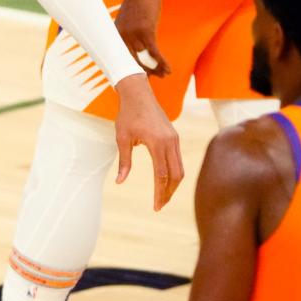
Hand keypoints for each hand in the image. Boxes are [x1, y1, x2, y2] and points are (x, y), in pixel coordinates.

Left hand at [114, 73, 183, 210]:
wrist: (138, 94)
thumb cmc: (127, 115)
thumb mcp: (122, 138)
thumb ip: (124, 161)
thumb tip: (120, 182)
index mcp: (157, 143)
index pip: (162, 175)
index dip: (159, 192)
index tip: (155, 206)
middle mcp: (170, 142)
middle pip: (176, 175)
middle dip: (168, 193)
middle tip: (159, 206)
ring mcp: (175, 139)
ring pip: (180, 168)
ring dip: (173, 185)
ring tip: (163, 197)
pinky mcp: (175, 137)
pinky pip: (178, 160)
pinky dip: (174, 173)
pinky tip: (166, 181)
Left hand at [115, 0, 169, 76]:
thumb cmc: (138, 0)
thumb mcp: (129, 18)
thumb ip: (130, 31)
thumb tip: (137, 43)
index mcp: (117, 35)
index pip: (123, 57)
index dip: (132, 68)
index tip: (140, 75)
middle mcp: (122, 37)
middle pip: (133, 61)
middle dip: (145, 72)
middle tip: (155, 77)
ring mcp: (133, 35)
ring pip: (145, 59)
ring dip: (156, 68)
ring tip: (165, 73)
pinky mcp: (146, 32)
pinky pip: (154, 52)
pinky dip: (161, 62)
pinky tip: (168, 68)